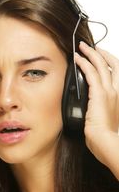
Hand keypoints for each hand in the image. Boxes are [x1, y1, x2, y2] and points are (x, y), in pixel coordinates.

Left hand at [74, 42, 118, 169]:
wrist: (108, 144)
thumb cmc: (107, 138)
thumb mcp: (106, 121)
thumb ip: (101, 110)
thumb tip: (90, 108)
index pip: (116, 75)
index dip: (108, 64)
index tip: (100, 59)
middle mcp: (118, 91)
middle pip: (113, 65)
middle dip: (102, 54)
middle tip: (92, 47)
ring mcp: (110, 92)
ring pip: (101, 65)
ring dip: (91, 54)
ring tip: (82, 47)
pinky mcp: (99, 94)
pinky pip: (91, 73)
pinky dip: (84, 63)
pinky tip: (77, 59)